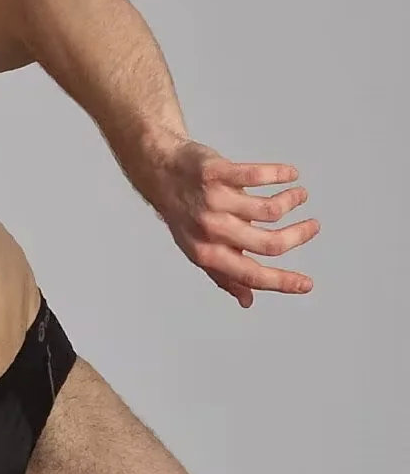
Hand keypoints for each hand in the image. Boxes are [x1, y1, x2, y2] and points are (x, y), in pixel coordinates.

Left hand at [150, 138, 319, 307]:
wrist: (160, 173)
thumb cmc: (184, 215)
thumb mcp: (199, 249)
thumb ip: (224, 275)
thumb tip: (248, 301)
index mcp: (207, 255)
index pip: (251, 275)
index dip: (282, 282)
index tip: (306, 284)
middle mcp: (210, 231)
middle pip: (268, 243)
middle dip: (298, 236)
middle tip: (312, 226)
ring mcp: (213, 201)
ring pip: (268, 209)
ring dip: (291, 201)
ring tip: (299, 195)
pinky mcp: (216, 172)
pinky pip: (256, 175)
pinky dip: (280, 174)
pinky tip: (290, 174)